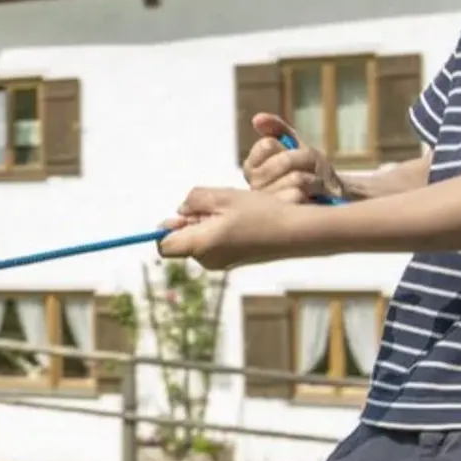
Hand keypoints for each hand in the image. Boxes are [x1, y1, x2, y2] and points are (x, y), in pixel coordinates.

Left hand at [156, 187, 300, 269]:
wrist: (295, 233)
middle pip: (183, 240)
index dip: (166, 229)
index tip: (182, 215)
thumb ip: (193, 201)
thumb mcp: (222, 196)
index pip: (165, 246)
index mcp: (200, 246)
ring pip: (200, 239)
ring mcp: (221, 264)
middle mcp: (207, 261)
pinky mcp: (233, 261)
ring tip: (233, 211)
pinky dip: (220, 230)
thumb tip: (181, 211)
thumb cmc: (259, 213)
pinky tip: (241, 220)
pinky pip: (215, 244)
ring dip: (208, 222)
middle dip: (192, 220)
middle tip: (217, 206)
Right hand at [242, 113, 344, 203]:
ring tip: (314, 184)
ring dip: (314, 178)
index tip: (295, 153)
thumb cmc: (309, 168)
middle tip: (313, 168)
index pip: (268, 144)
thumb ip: (276, 128)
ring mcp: (268, 204)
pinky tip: (313, 198)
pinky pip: (303, 195)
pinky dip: (315, 193)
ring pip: (296, 178)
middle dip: (306, 160)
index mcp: (251, 167)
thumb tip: (257, 118)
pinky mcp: (284, 217)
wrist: (329, 196)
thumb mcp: (295, 144)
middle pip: (285, 161)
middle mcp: (254, 186)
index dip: (288, 147)